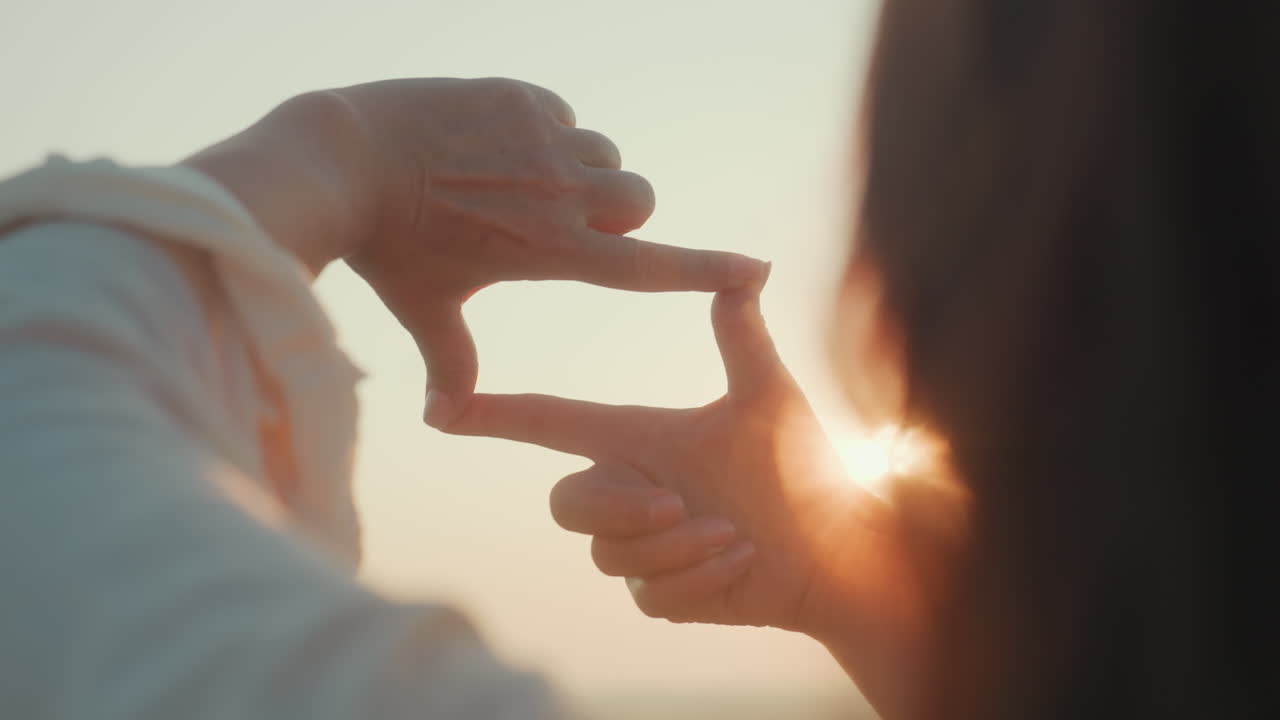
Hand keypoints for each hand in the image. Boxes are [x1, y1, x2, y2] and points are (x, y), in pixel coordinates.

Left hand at [185, 78, 766, 424]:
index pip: (649, 266)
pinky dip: (540, 133)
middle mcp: (561, 193)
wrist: (339, 160)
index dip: (709, 270)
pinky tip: (485, 146)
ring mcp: (543, 139)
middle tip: (557, 218)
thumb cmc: (384, 247)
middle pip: (637, 197)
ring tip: (511, 181)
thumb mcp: (425, 307)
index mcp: (551, 251)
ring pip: (601, 152)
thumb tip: (444, 415)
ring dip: (577, 169)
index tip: (759, 268)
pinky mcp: (521, 97)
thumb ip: (451, 360)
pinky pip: (561, 115)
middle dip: (614, 210)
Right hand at [447, 281, 929, 714]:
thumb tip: (744, 270)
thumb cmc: (803, 468)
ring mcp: (642, 549)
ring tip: (733, 532)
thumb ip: (743, 338)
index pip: (554, 423)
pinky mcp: (662, 595)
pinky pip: (650, 593)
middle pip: (566, 503)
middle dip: (618, 506)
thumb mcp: (769, 397)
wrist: (835, 547)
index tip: (444, 407)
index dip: (498, 416)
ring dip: (678, 545)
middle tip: (676, 503)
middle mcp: (631, 492)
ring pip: (609, 554)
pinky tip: (743, 560)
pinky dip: (702, 576)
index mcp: (641, 440)